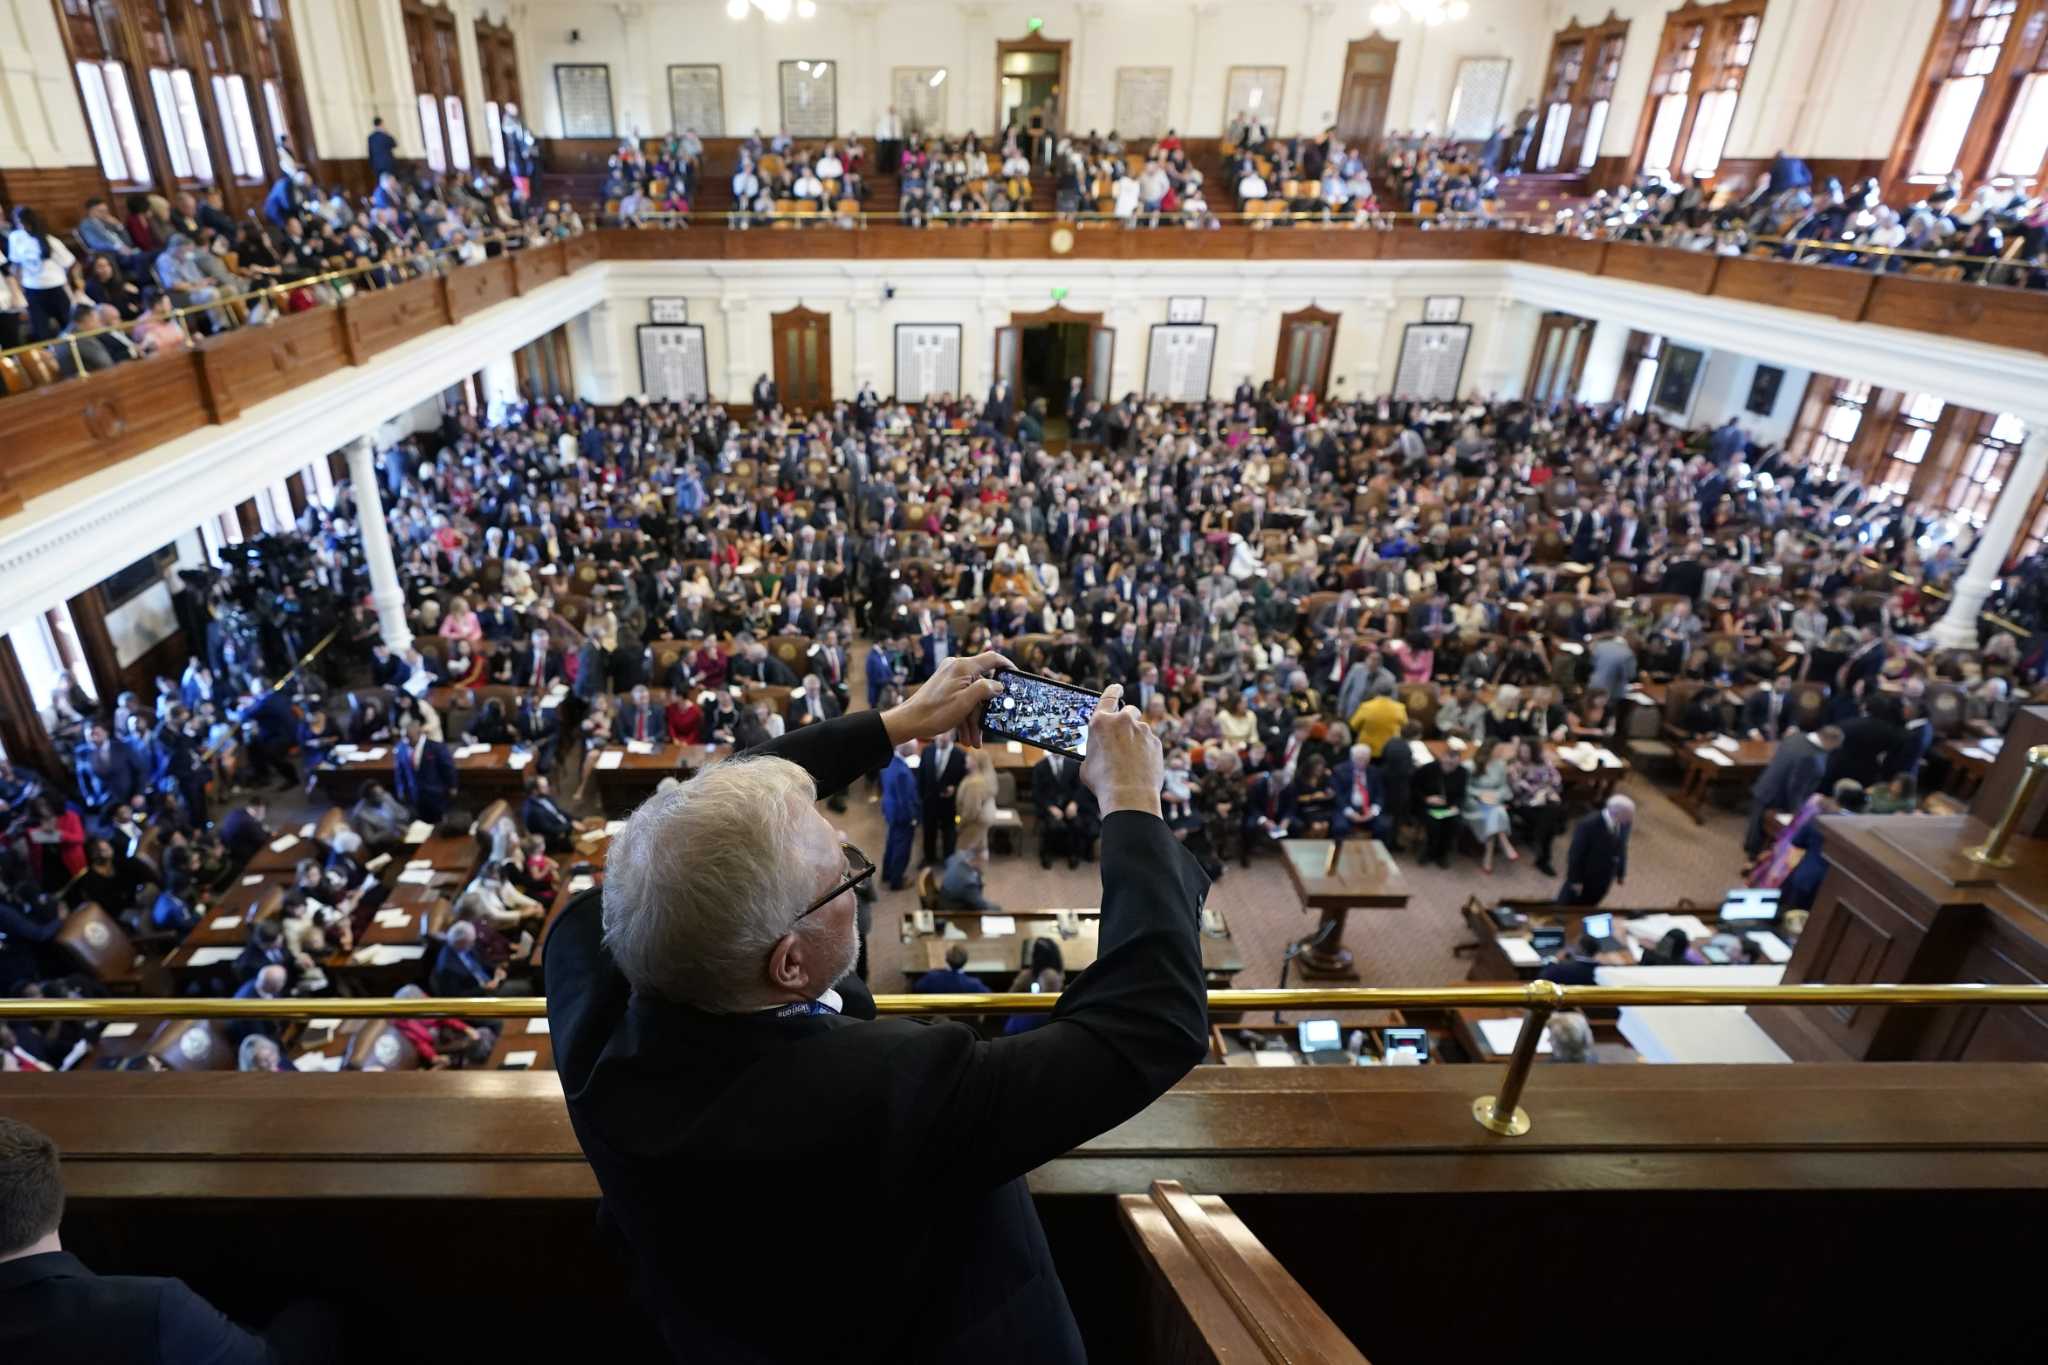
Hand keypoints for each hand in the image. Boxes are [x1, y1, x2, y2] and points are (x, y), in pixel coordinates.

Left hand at [882, 650, 1012, 745]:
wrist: (908, 721)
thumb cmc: (934, 713)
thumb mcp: (965, 703)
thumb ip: (985, 689)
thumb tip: (999, 685)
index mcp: (963, 667)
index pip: (992, 659)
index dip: (1007, 666)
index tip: (1017, 677)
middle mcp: (957, 668)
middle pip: (982, 685)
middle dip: (985, 709)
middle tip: (990, 726)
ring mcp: (950, 677)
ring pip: (971, 697)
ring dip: (974, 719)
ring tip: (973, 739)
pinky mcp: (945, 686)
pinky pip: (961, 699)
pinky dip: (964, 716)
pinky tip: (964, 735)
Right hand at [1080, 684, 1162, 817]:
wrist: (1129, 796)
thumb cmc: (1103, 782)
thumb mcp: (1087, 764)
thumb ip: (1095, 750)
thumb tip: (1100, 752)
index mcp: (1101, 722)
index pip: (1109, 696)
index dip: (1114, 690)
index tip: (1118, 688)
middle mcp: (1123, 721)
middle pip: (1129, 711)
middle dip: (1126, 720)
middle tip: (1122, 736)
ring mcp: (1143, 731)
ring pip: (1140, 729)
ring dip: (1136, 739)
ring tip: (1130, 761)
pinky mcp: (1156, 743)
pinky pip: (1150, 743)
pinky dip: (1146, 751)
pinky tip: (1140, 767)